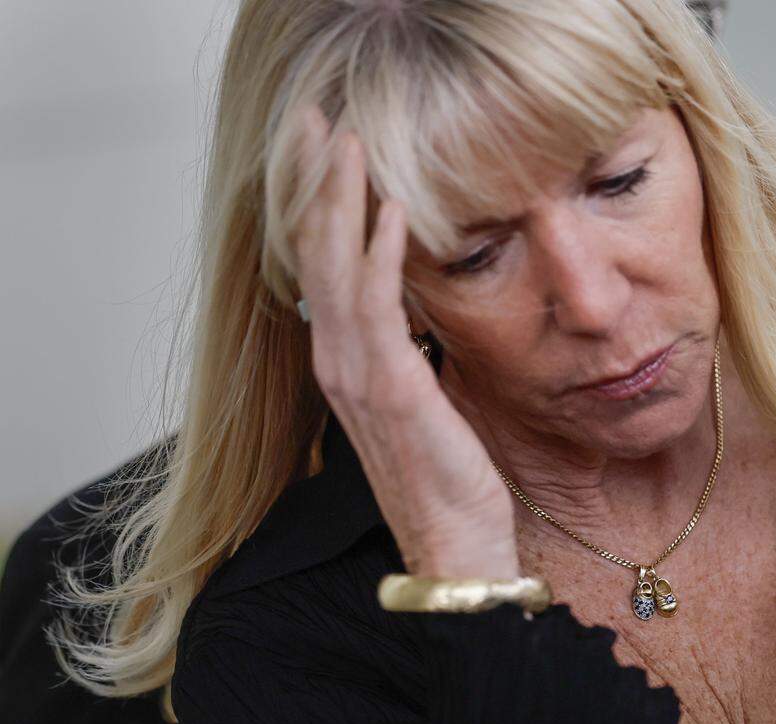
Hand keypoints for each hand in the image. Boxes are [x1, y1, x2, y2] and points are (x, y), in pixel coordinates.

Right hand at [291, 104, 519, 578]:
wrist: (455, 544)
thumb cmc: (445, 475)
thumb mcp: (422, 398)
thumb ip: (408, 349)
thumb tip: (419, 305)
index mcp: (346, 363)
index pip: (322, 266)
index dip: (317, 203)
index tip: (322, 148)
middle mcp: (339, 362)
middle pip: (315, 253)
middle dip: (314, 182)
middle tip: (315, 120)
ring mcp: (358, 374)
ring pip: (336, 269)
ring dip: (339, 199)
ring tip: (343, 140)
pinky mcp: (393, 387)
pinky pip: (379, 307)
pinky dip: (381, 253)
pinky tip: (392, 208)